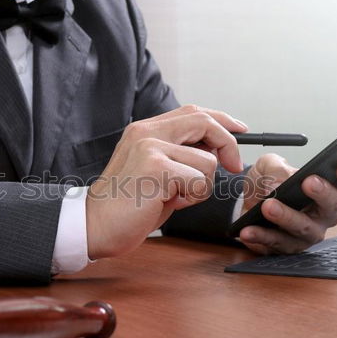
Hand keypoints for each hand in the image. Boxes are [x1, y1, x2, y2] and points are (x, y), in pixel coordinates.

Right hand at [86, 105, 246, 258]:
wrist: (95, 226)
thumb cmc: (127, 205)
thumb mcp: (155, 171)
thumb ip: (179, 156)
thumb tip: (216, 150)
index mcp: (145, 130)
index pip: (193, 112)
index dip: (222, 120)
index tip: (241, 130)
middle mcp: (147, 133)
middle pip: (204, 122)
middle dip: (228, 144)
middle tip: (234, 166)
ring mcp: (151, 148)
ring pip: (208, 161)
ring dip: (201, 186)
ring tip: (174, 197)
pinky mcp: (156, 169)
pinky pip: (199, 182)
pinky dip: (192, 199)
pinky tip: (168, 204)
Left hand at [238, 153, 336, 254]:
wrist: (246, 202)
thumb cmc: (268, 181)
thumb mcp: (270, 165)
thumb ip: (277, 167)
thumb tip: (280, 183)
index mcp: (329, 187)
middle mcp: (324, 213)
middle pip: (332, 206)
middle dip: (322, 194)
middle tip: (308, 182)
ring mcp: (309, 233)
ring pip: (304, 228)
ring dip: (286, 217)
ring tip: (268, 206)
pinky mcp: (288, 247)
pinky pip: (276, 243)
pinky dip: (261, 236)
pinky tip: (248, 230)